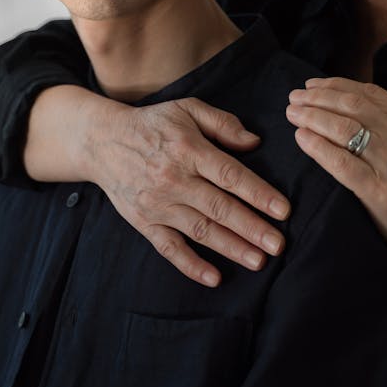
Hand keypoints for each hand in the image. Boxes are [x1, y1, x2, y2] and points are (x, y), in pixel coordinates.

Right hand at [64, 91, 289, 286]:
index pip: (229, 174)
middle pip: (219, 207)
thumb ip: (222, 123)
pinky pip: (169, 248)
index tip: (283, 210)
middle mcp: (173, 178)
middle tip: (278, 245)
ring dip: (231, 248)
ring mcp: (158, 204)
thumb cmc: (153, 123)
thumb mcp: (187, 109)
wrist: (102, 141)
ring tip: (258, 261)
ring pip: (200, 230)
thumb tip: (255, 142)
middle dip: (252, 228)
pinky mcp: (144, 222)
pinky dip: (191, 265)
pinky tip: (214, 277)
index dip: (258, 193)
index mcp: (188, 149)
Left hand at [286, 77, 386, 305]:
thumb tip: (354, 106)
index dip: (335, 85)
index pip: (369, 93)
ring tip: (293, 113)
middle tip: (294, 96)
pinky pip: (342, 164)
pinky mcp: (382, 195)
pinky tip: (301, 139)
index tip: (313, 85)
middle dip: (317, 97)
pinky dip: (317, 147)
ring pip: (344, 128)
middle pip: (352, 105)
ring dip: (312, 117)